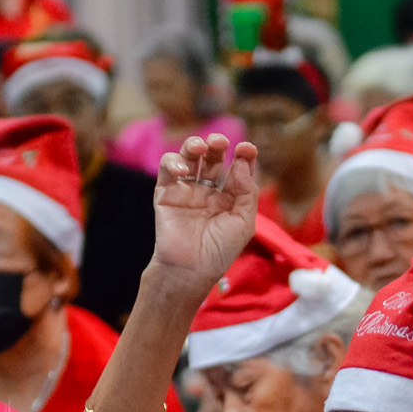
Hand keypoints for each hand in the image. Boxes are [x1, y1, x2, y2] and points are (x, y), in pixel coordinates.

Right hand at [150, 134, 259, 297]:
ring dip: (194, 146)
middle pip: (213, 158)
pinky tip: (183, 169)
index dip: (243, 156)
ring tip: (201, 147)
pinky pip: (167, 170)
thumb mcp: (243, 222)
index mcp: (228, 198)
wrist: (190, 271)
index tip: (247, 149)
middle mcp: (207, 191)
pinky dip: (173, 162)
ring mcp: (186, 191)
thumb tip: (241, 161)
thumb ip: (246, 191)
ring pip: (189, 158)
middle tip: (221, 141)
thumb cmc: (219, 252)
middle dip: (218, 145)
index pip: (236, 169)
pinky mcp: (165, 194)